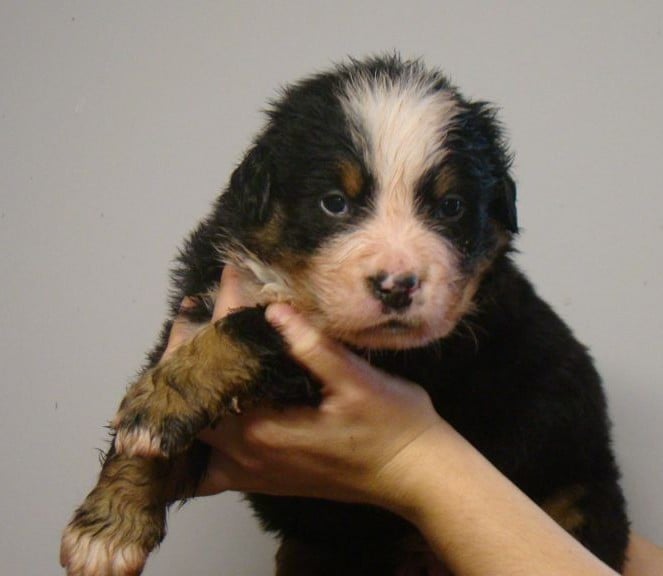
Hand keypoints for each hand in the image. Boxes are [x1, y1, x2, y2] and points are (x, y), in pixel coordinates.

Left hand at [164, 265, 445, 512]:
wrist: (414, 475)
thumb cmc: (392, 425)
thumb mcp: (359, 382)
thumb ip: (313, 347)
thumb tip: (276, 309)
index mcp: (263, 429)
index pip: (219, 367)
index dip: (219, 317)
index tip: (227, 279)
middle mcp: (246, 455)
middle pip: (187, 402)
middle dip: (186, 352)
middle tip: (195, 313)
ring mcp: (251, 471)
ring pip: (191, 433)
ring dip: (186, 393)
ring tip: (190, 353)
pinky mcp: (262, 478)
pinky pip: (208, 467)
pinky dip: (196, 440)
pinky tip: (202, 413)